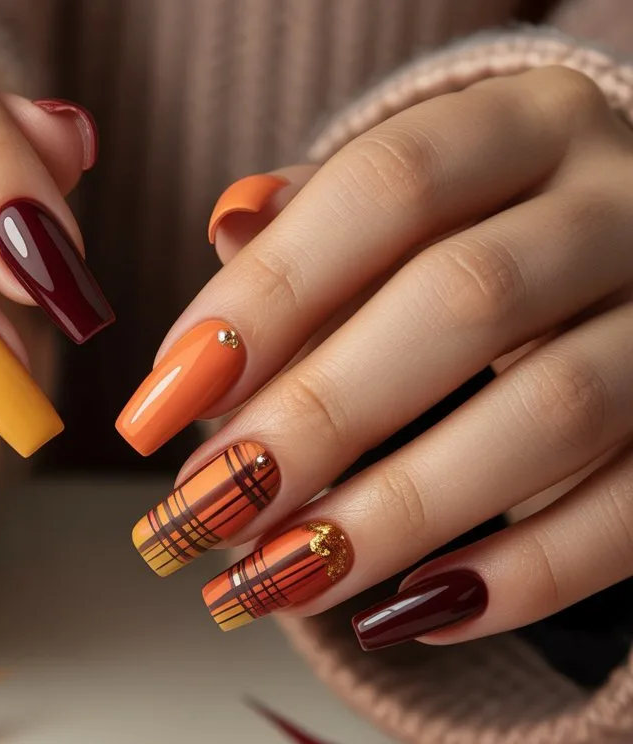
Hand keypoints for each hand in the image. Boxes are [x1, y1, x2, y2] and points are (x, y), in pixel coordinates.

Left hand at [119, 66, 632, 648]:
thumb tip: (228, 231)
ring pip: (551, 414)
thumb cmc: (477, 246)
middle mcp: (617, 205)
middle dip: (314, 419)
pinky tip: (403, 615)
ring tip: (273, 580)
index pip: (385, 189)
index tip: (159, 405)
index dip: (264, 299)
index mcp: (522, 127)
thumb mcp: (407, 212)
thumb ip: (318, 225)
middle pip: (463, 301)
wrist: (631, 279)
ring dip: (392, 515)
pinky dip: (516, 578)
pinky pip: (630, 515)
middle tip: (204, 508)